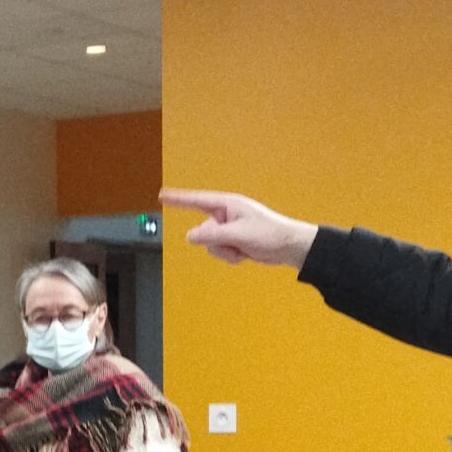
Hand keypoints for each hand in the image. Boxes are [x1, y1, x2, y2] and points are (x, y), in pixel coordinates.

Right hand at [160, 188, 321, 269]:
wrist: (290, 247)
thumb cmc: (271, 233)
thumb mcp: (239, 234)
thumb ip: (212, 235)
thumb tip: (190, 236)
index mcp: (228, 205)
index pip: (196, 200)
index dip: (178, 199)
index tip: (162, 195)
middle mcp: (226, 215)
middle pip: (203, 231)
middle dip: (218, 242)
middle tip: (237, 242)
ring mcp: (229, 229)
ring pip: (210, 245)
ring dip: (225, 251)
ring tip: (244, 249)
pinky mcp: (233, 241)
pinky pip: (220, 252)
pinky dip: (230, 256)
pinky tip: (245, 253)